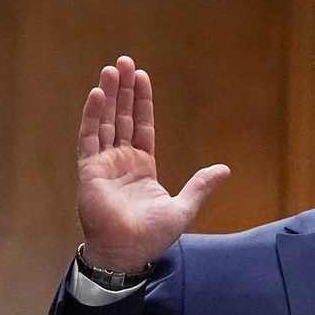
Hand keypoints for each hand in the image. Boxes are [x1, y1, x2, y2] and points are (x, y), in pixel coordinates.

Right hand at [76, 55, 229, 271]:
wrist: (128, 252)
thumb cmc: (152, 236)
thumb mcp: (183, 207)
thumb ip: (200, 186)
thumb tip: (225, 170)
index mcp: (142, 167)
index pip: (142, 126)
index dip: (142, 102)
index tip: (142, 77)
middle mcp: (121, 161)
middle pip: (123, 117)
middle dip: (124, 90)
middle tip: (124, 61)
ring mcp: (104, 163)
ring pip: (106, 121)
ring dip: (108, 95)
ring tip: (111, 69)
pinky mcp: (89, 170)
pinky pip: (89, 137)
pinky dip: (92, 115)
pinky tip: (96, 94)